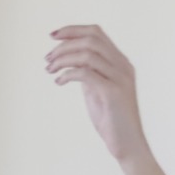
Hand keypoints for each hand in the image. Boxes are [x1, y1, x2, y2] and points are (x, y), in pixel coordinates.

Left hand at [45, 25, 148, 163]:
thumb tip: (70, 63)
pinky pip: (86, 73)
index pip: (96, 33)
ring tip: (50, 70)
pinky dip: (68, 74)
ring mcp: (120, 78)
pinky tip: (58, 82)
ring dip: (63, 59)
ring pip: (87, 54)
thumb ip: (89, 74)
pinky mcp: (113, 92)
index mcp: (120, 62)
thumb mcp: (98, 91)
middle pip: (91, 39)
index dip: (73, 30)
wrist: (127, 145)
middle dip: (64, 44)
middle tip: (47, 59)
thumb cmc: (112, 120)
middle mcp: (123, 66)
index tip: (52, 35)